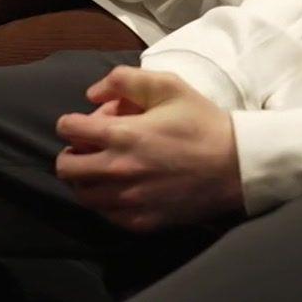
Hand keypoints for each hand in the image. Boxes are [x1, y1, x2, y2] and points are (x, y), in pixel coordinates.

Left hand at [55, 67, 243, 232]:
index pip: (68, 129)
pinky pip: (105, 214)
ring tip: (104, 168)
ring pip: (81, 194)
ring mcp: (127, 200)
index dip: (71, 122)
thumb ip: (124, 79)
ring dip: (85, 179)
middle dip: (71, 153)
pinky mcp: (139, 221)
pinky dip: (105, 200)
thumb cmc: (202, 123)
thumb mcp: (169, 86)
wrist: (236, 166)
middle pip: (65, 167)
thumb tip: (92, 93)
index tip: (83, 123)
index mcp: (122, 134)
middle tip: (88, 148)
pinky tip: (123, 188)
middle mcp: (117, 170)